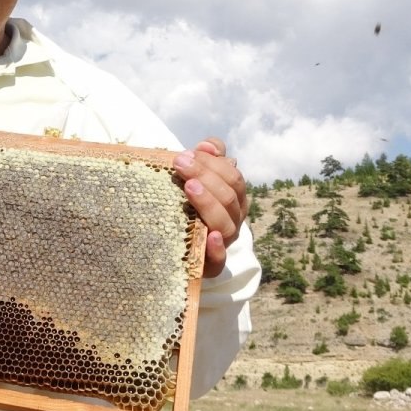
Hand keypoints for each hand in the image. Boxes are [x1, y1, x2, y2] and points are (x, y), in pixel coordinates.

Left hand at [172, 137, 247, 278]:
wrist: (175, 243)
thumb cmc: (188, 202)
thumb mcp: (198, 176)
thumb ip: (207, 157)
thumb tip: (208, 146)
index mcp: (235, 198)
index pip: (233, 178)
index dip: (213, 164)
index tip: (187, 154)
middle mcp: (233, 219)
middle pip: (228, 197)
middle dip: (205, 176)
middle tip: (179, 163)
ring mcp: (223, 242)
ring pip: (225, 223)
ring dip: (208, 203)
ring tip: (189, 187)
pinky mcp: (211, 264)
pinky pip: (220, 260)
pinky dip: (217, 248)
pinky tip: (209, 237)